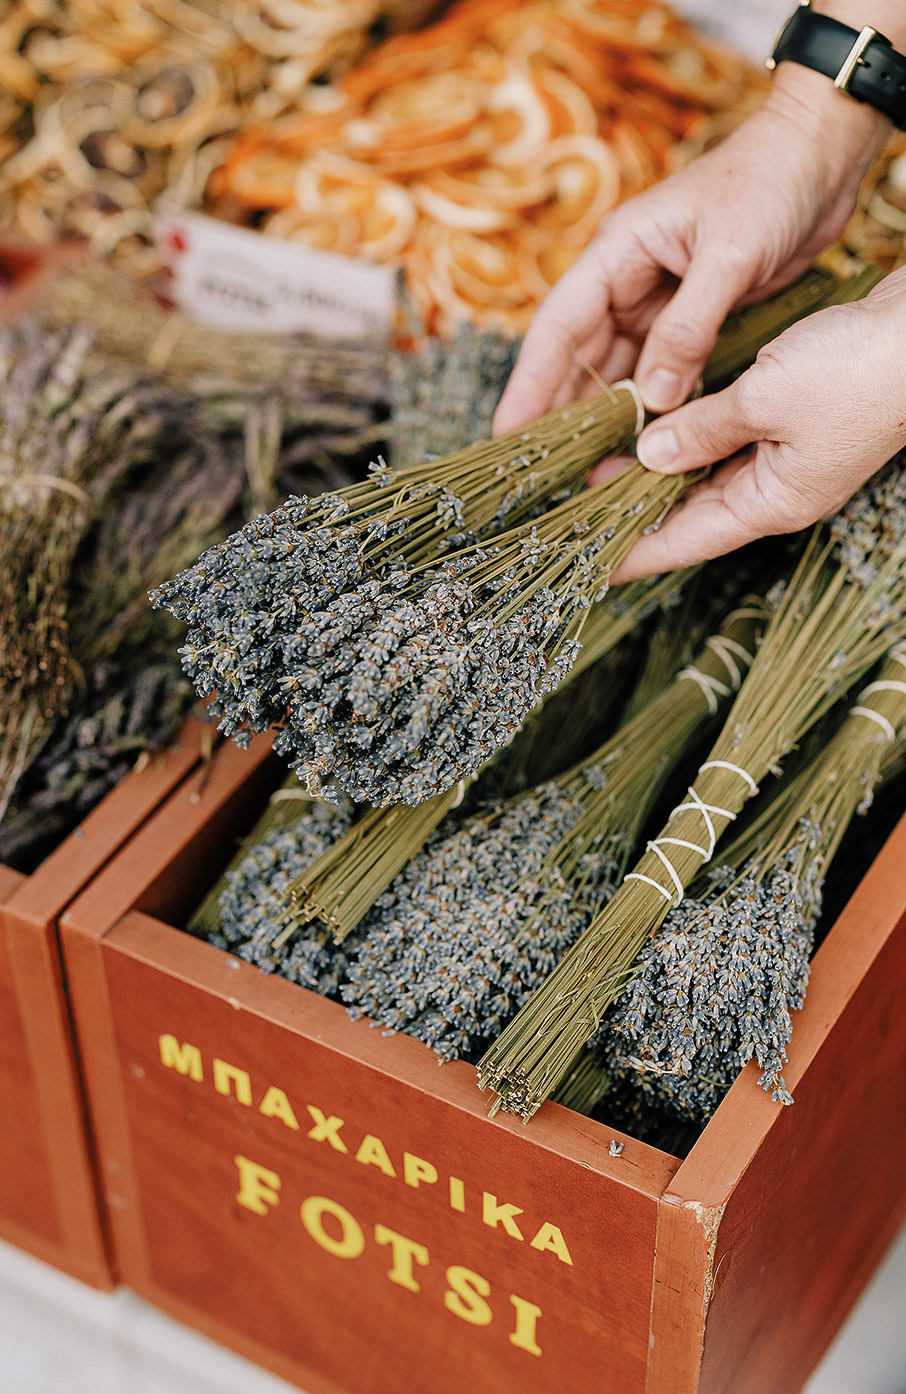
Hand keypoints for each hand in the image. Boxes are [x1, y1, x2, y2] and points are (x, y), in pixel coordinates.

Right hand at [493, 65, 888, 433]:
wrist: (821, 154)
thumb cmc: (771, 182)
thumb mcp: (730, 255)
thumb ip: (689, 328)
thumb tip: (654, 399)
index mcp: (618, 253)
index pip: (558, 328)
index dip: (530, 383)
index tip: (509, 432)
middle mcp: (627, 280)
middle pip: (579, 358)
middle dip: (561, 413)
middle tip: (544, 471)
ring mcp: (657, 301)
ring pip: (617, 370)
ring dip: (606, 418)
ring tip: (589, 471)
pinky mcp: (691, 317)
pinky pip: (659, 371)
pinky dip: (651, 407)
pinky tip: (643, 445)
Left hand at [606, 268, 905, 580]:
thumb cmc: (856, 369)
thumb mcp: (762, 399)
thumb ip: (701, 430)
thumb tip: (650, 456)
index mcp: (771, 504)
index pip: (685, 543)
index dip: (635, 554)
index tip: (590, 567)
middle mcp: (777, 493)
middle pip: (692, 515)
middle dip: (637, 510)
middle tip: (580, 504)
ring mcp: (789, 462)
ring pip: (708, 478)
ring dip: (659, 473)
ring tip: (606, 463)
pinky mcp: (796, 427)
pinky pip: (730, 445)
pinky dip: (692, 440)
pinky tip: (659, 427)